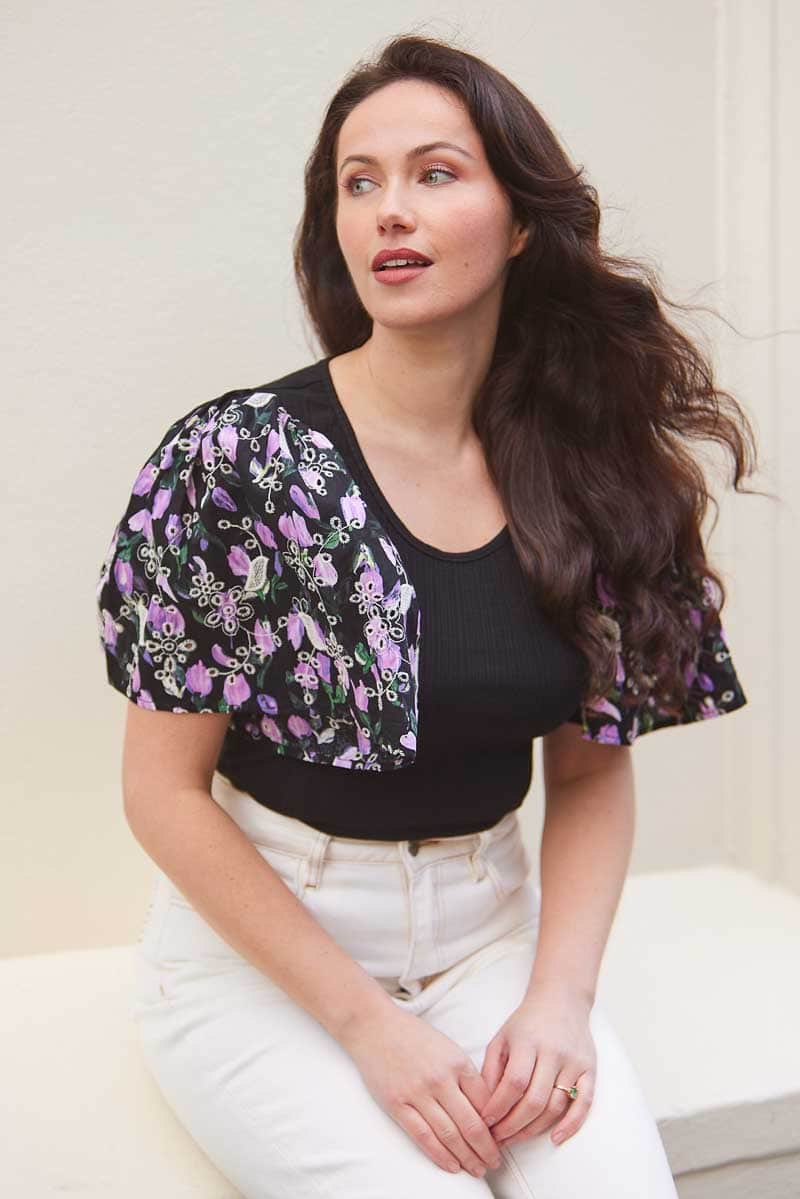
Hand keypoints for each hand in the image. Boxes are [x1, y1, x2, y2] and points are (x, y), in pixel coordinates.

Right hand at [342, 1005, 502, 1176]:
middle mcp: (441, 1079)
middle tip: (494, 1162)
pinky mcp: (398, 1105)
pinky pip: (423, 1137)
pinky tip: (452, 1166)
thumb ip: (464, 1074)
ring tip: (478, 1169)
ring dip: (467, 1157)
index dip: (497, 1125)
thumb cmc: (412, 1035)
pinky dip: (440, 1156)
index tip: (502, 1139)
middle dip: (487, 1148)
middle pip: (472, 1124)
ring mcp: (418, 1093)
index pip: (486, 1102)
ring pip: (450, 1135)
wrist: (375, 1026)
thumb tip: (484, 1107)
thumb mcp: (447, 1047)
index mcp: (458, 1062)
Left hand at [478, 981, 595, 1147]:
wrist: (562, 999)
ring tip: (515, 1139)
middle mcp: (553, 1052)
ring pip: (556, 1106)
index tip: (485, 1122)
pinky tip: (555, 1139)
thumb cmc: (526, 1022)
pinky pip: (584, 1103)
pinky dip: (571, 1125)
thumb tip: (483, 1105)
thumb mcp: (502, 1038)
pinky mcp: (590, 1069)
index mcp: (528, 1042)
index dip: (499, 1107)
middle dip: (513, 1126)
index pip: (514, 1083)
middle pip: (534, 1100)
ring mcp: (573, 1062)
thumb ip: (490, 1069)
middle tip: (498, 1139)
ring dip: (534, 1129)